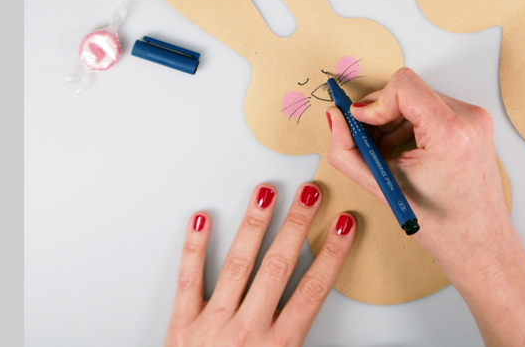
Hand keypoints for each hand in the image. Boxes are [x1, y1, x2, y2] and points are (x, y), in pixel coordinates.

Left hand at [164, 183, 356, 346]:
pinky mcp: (181, 325)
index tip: (343, 226)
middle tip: (311, 193)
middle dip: (297, 225)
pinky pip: (187, 279)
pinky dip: (193, 247)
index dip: (331, 254)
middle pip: (279, 266)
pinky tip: (201, 219)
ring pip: (238, 264)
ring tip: (267, 192)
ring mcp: (212, 324)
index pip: (313, 290)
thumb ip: (303, 345)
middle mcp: (247, 330)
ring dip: (255, 224)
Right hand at [327, 68, 505, 279]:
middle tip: (364, 140)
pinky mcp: (473, 124)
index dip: (374, 102)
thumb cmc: (442, 226)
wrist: (480, 244)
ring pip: (418, 98)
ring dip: (392, 120)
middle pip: (408, 91)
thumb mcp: (383, 187)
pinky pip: (431, 108)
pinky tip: (400, 150)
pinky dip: (409, 124)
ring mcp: (474, 119)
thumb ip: (346, 150)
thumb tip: (335, 118)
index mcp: (451, 133)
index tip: (360, 122)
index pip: (404, 86)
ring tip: (383, 152)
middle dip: (379, 114)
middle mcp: (468, 119)